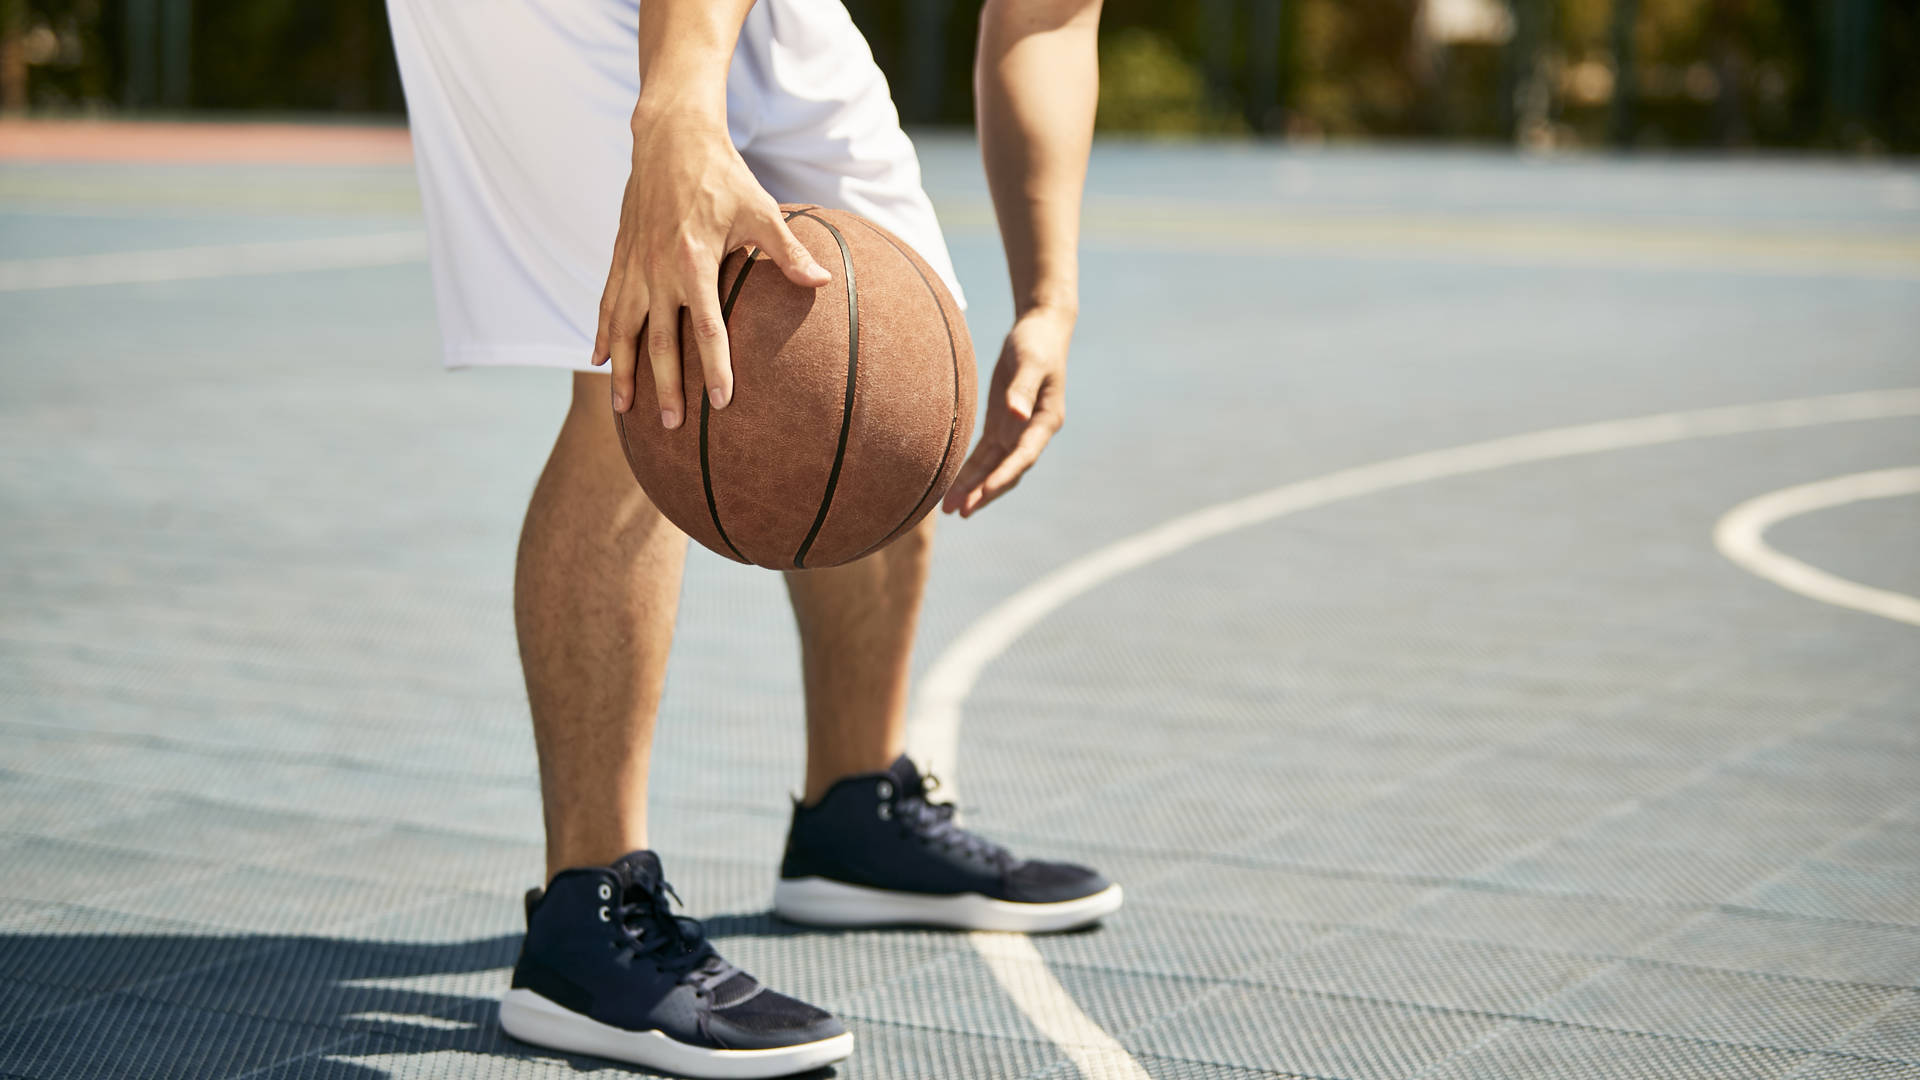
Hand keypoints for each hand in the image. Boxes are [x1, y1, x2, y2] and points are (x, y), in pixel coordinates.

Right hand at [593, 105, 830, 425]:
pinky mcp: (621, 257)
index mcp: (693, 262)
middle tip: (672, 425)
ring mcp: (635, 265)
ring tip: (624, 409)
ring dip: (624, 371)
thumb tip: (823, 281)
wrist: (671, 139)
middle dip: (665, 386)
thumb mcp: (762, 210)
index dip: (714, 368)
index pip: (705, 329)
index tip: (720, 404)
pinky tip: (598, 360)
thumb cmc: (723, 176)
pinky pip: (608, 303)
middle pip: (660, 342)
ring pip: (624, 329)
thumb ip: (788, 252)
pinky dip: (602, 333)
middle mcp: (658, 270)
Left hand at [942, 305, 1071, 516]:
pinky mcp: (1000, 425)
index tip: (984, 492)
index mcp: (1045, 421)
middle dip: (985, 492)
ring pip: (993, 468)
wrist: (1040, 330)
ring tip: (950, 510)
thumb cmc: (1036, 343)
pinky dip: (970, 472)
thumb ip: (1023, 388)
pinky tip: (952, 488)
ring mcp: (1016, 431)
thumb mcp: (1030, 361)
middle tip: (962, 511)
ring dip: (974, 488)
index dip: (1004, 475)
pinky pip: (984, 455)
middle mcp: (1031, 432)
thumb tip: (1018, 414)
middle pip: (1008, 470)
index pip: (1024, 456)